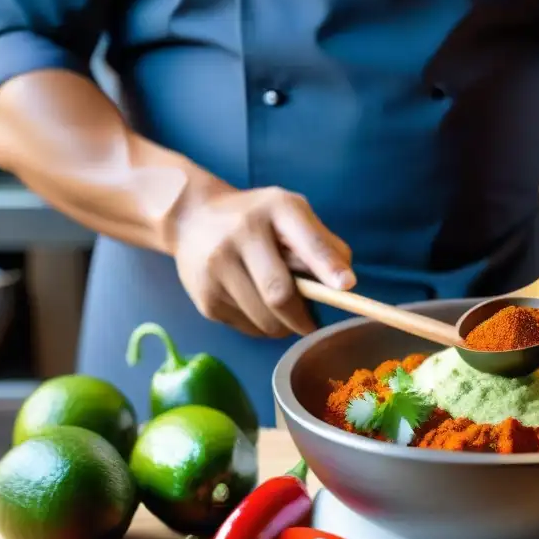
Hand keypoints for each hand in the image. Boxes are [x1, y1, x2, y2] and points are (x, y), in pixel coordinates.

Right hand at [173, 186, 354, 337]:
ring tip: (282, 310)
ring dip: (284, 326)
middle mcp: (241, 235)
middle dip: (303, 317)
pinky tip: (256, 305)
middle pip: (280, 295)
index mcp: (274, 209)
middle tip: (311, 321)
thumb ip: (322, 242)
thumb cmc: (257, 218)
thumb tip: (345, 283)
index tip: (347, 287)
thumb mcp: (291, 213)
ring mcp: (217, 268)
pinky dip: (262, 326)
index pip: (306, 241)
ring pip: (265, 320)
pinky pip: (248, 328)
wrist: (191, 219)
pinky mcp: (205, 298)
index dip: (327, 267)